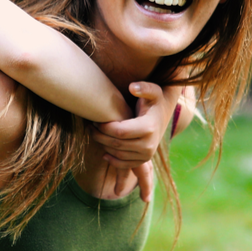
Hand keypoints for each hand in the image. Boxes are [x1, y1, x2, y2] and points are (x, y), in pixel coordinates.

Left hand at [92, 82, 175, 200]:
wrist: (162, 115)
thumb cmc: (153, 101)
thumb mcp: (153, 91)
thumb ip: (143, 88)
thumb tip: (132, 87)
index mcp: (148, 128)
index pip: (119, 132)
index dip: (104, 127)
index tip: (95, 120)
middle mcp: (149, 145)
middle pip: (116, 144)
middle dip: (99, 136)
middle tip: (90, 127)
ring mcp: (146, 155)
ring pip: (117, 154)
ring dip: (103, 145)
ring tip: (95, 134)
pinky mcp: (143, 161)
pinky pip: (123, 165)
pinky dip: (111, 159)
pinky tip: (104, 150)